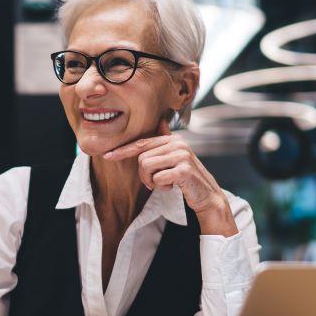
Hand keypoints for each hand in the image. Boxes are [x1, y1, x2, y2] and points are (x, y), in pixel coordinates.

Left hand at [103, 121, 237, 235]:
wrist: (207, 195)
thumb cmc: (186, 178)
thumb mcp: (176, 158)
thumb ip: (167, 141)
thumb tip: (161, 120)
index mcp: (173, 139)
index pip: (142, 143)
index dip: (123, 150)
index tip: (108, 156)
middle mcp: (178, 144)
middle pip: (142, 158)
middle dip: (143, 175)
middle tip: (154, 183)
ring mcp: (182, 155)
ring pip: (147, 167)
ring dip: (151, 181)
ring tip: (164, 184)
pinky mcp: (183, 170)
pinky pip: (157, 178)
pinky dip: (160, 187)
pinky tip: (172, 187)